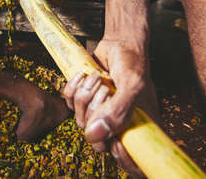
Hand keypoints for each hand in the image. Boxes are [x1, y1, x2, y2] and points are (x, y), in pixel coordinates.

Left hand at [62, 39, 157, 176]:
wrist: (119, 43)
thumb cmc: (133, 63)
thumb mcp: (132, 85)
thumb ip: (118, 111)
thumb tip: (95, 134)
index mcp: (137, 127)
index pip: (130, 161)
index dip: (122, 158)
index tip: (116, 142)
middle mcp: (117, 124)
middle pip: (97, 141)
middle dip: (96, 113)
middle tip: (105, 91)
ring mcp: (99, 114)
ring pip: (81, 122)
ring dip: (84, 96)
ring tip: (97, 79)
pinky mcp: (84, 101)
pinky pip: (69, 103)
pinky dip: (73, 87)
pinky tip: (83, 75)